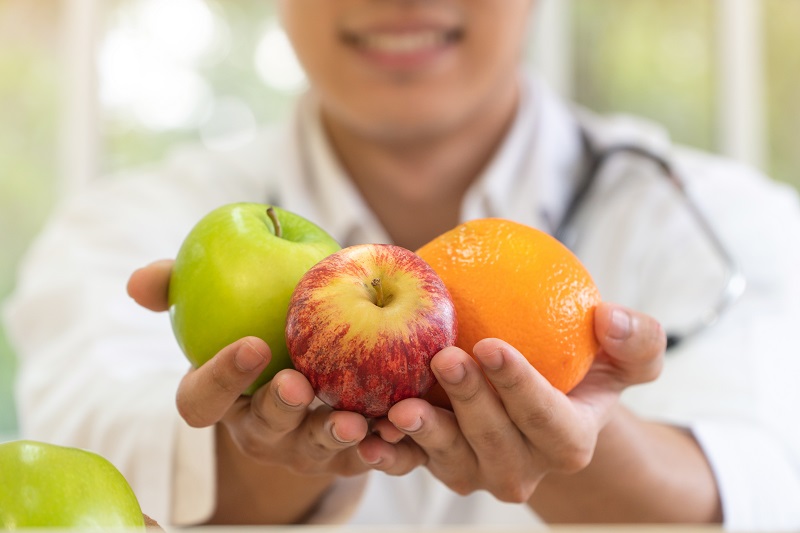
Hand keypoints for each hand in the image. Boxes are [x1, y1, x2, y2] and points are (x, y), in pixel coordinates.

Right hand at [127, 261, 370, 478]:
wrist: (325, 343)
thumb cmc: (265, 317)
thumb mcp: (224, 297)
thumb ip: (180, 286)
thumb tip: (137, 283)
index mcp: (222, 397)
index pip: (202, 400)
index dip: (220, 377)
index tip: (251, 344)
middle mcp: (259, 429)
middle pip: (261, 430)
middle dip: (278, 410)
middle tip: (298, 384)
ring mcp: (303, 447)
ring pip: (314, 451)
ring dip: (332, 435)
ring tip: (355, 419)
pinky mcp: (348, 455)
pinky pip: (365, 459)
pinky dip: (384, 450)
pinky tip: (399, 432)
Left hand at [359, 302, 664, 502]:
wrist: (542, 399)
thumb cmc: (586, 369)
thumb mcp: (628, 354)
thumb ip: (638, 339)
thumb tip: (609, 317)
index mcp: (569, 442)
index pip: (549, 421)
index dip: (521, 389)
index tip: (491, 345)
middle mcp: (524, 468)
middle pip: (495, 443)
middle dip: (470, 404)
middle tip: (445, 357)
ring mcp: (478, 472)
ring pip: (451, 462)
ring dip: (425, 437)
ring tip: (402, 407)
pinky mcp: (440, 466)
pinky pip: (412, 466)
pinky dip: (390, 455)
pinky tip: (368, 435)